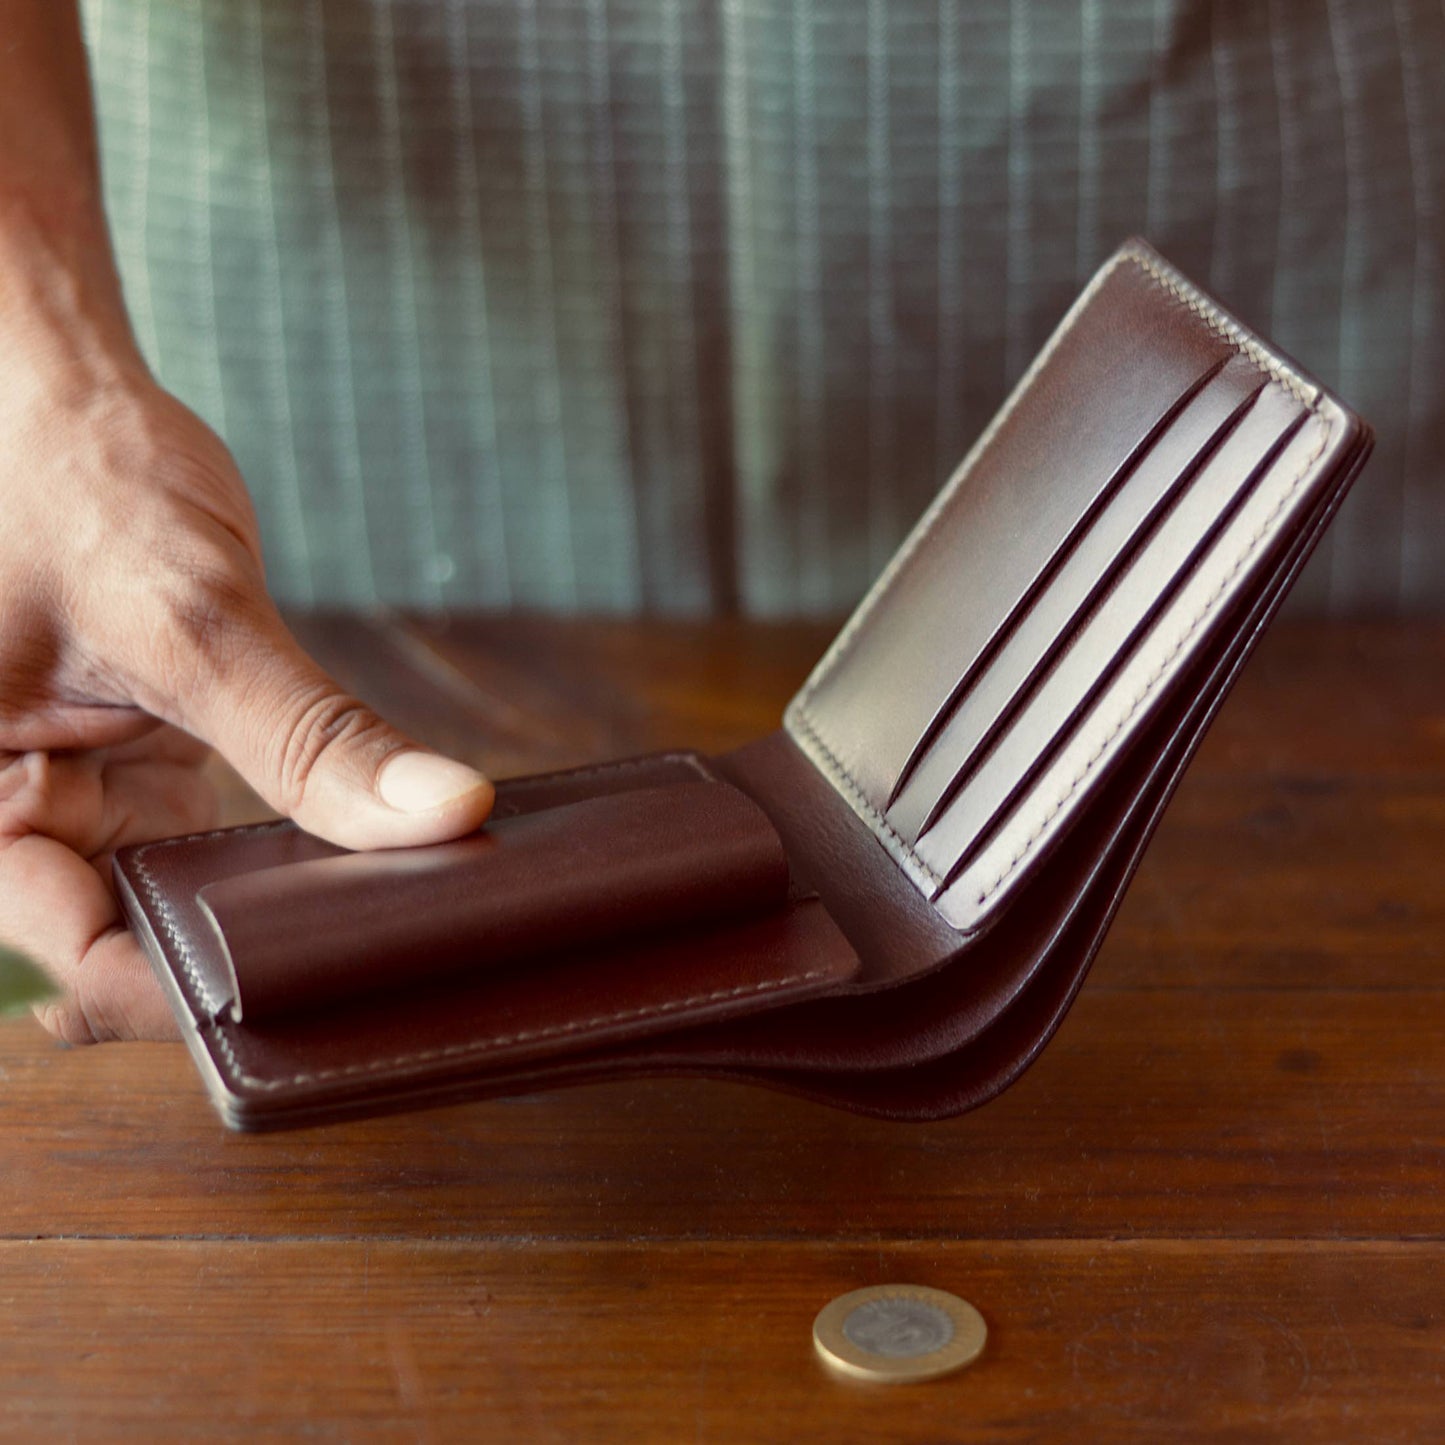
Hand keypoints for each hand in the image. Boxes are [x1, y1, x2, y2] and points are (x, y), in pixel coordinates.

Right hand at [0, 202, 493, 1042]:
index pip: (82, 952)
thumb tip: (450, 813)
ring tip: (397, 917)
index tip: (323, 989)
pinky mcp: (147, 784)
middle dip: (255, 958)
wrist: (84, 424)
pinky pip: (222, 853)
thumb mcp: (197, 621)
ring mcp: (89, 812)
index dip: (194, 990)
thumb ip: (314, 735)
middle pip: (140, 947)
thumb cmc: (88, 493)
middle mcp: (24, 825)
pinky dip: (298, 860)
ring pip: (193, 909)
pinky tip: (377, 864)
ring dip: (287, 912)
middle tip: (385, 963)